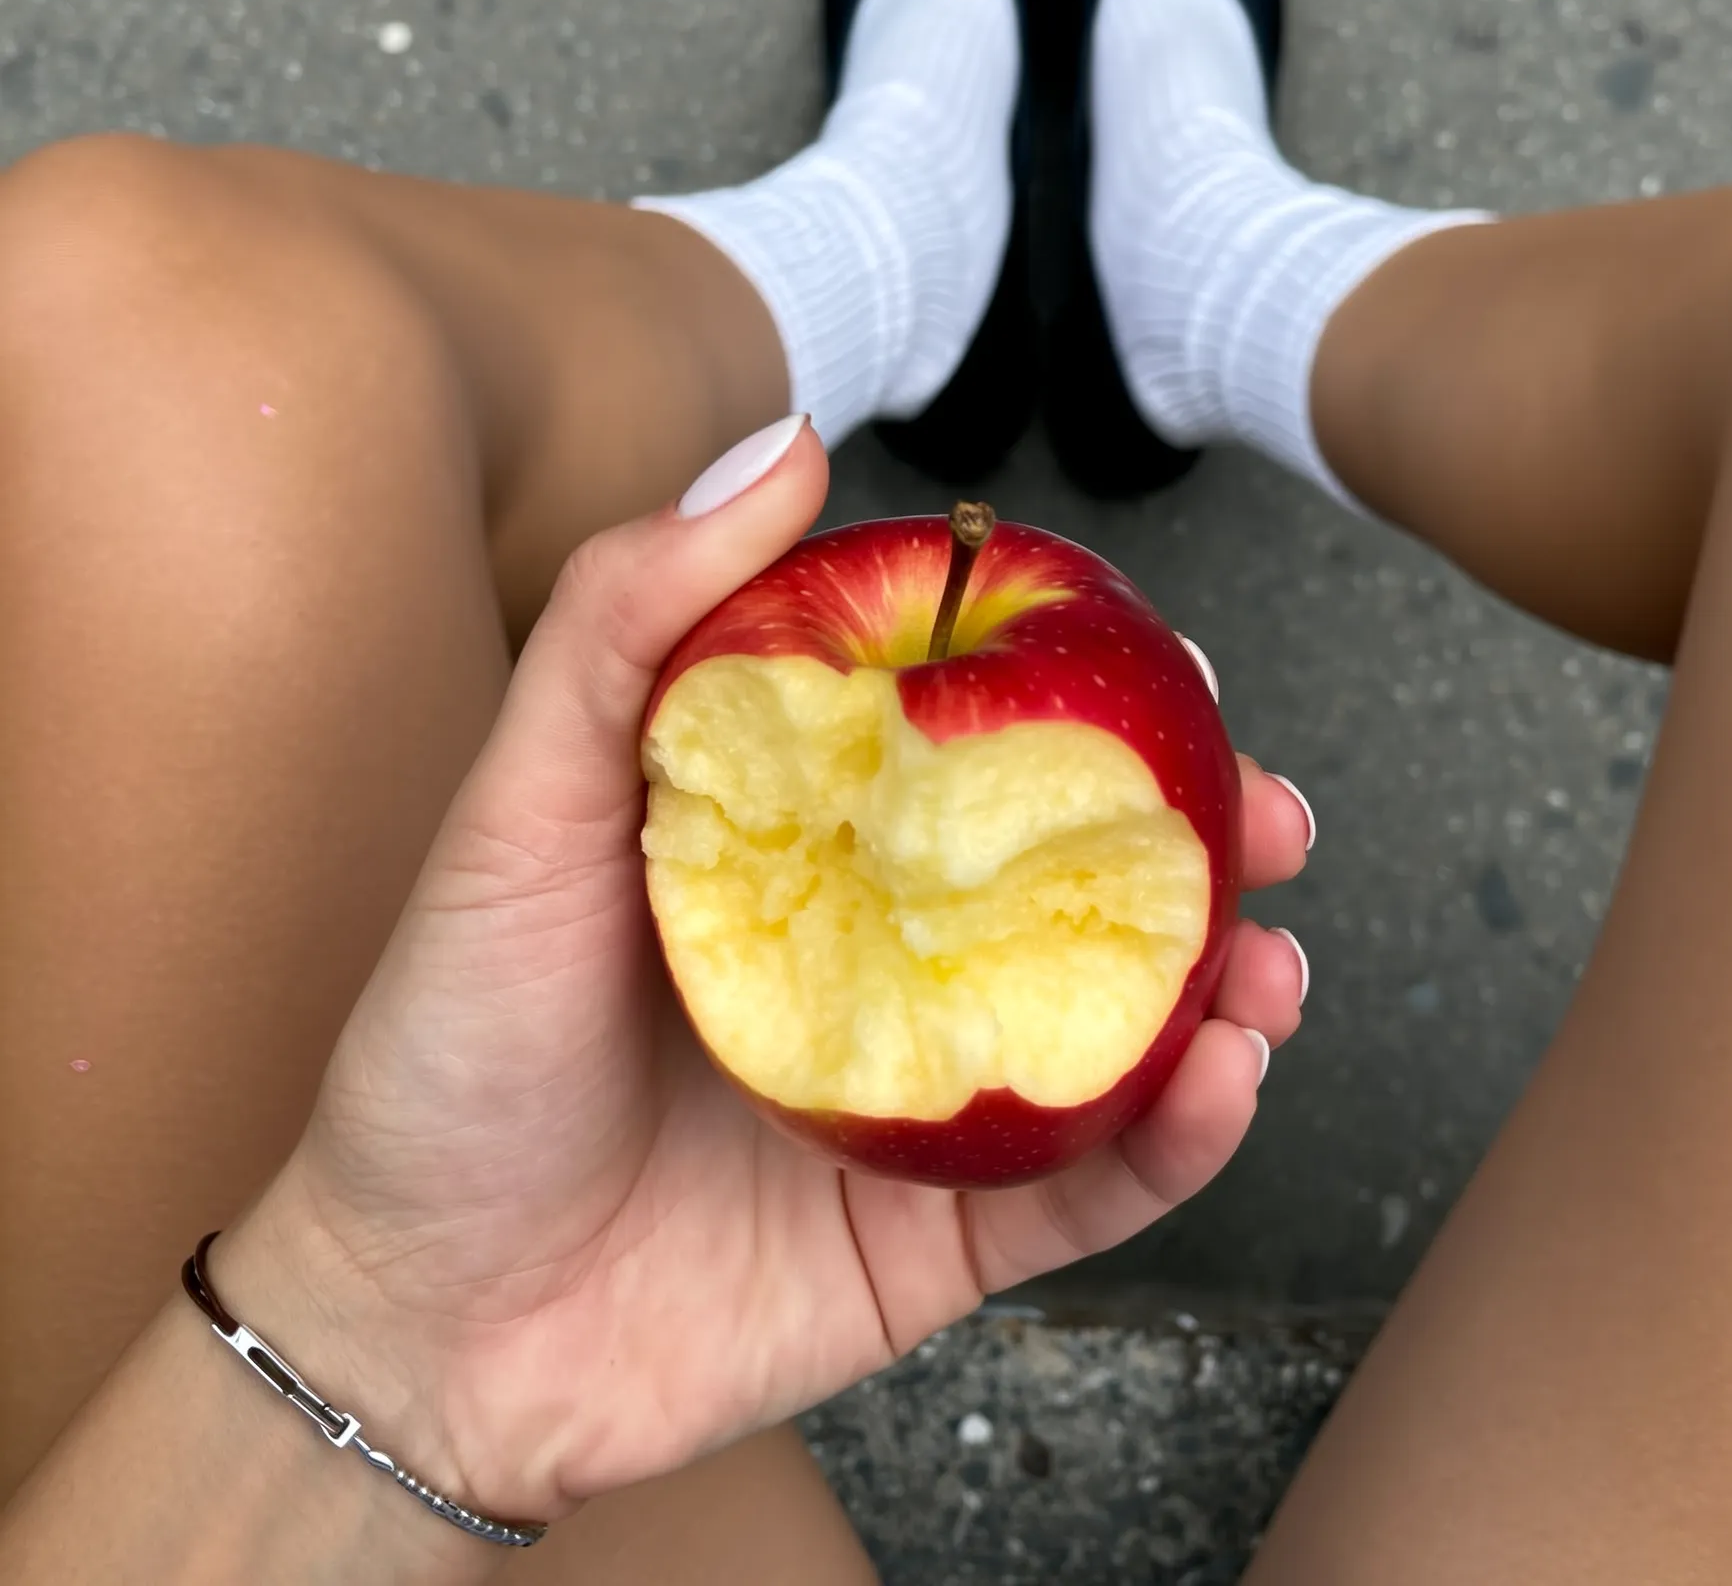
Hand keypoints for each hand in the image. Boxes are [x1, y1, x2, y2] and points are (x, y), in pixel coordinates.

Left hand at [221, 422, 1312, 1524]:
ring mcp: (932, 1098)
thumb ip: (629, 619)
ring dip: (1229, 985)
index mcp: (812, 844)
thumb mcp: (519, 810)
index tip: (1174, 666)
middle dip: (1202, 840)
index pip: (981, 744)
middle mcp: (890, 955)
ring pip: (1121, 1025)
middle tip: (1270, 814)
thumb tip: (787, 442)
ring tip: (1272, 968)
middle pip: (1081, 875)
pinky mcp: (949, 1236)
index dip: (1089, 696)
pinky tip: (1224, 1080)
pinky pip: (1095, 1185)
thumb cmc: (454, 1050)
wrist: (419, 1328)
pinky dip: (1182, 1139)